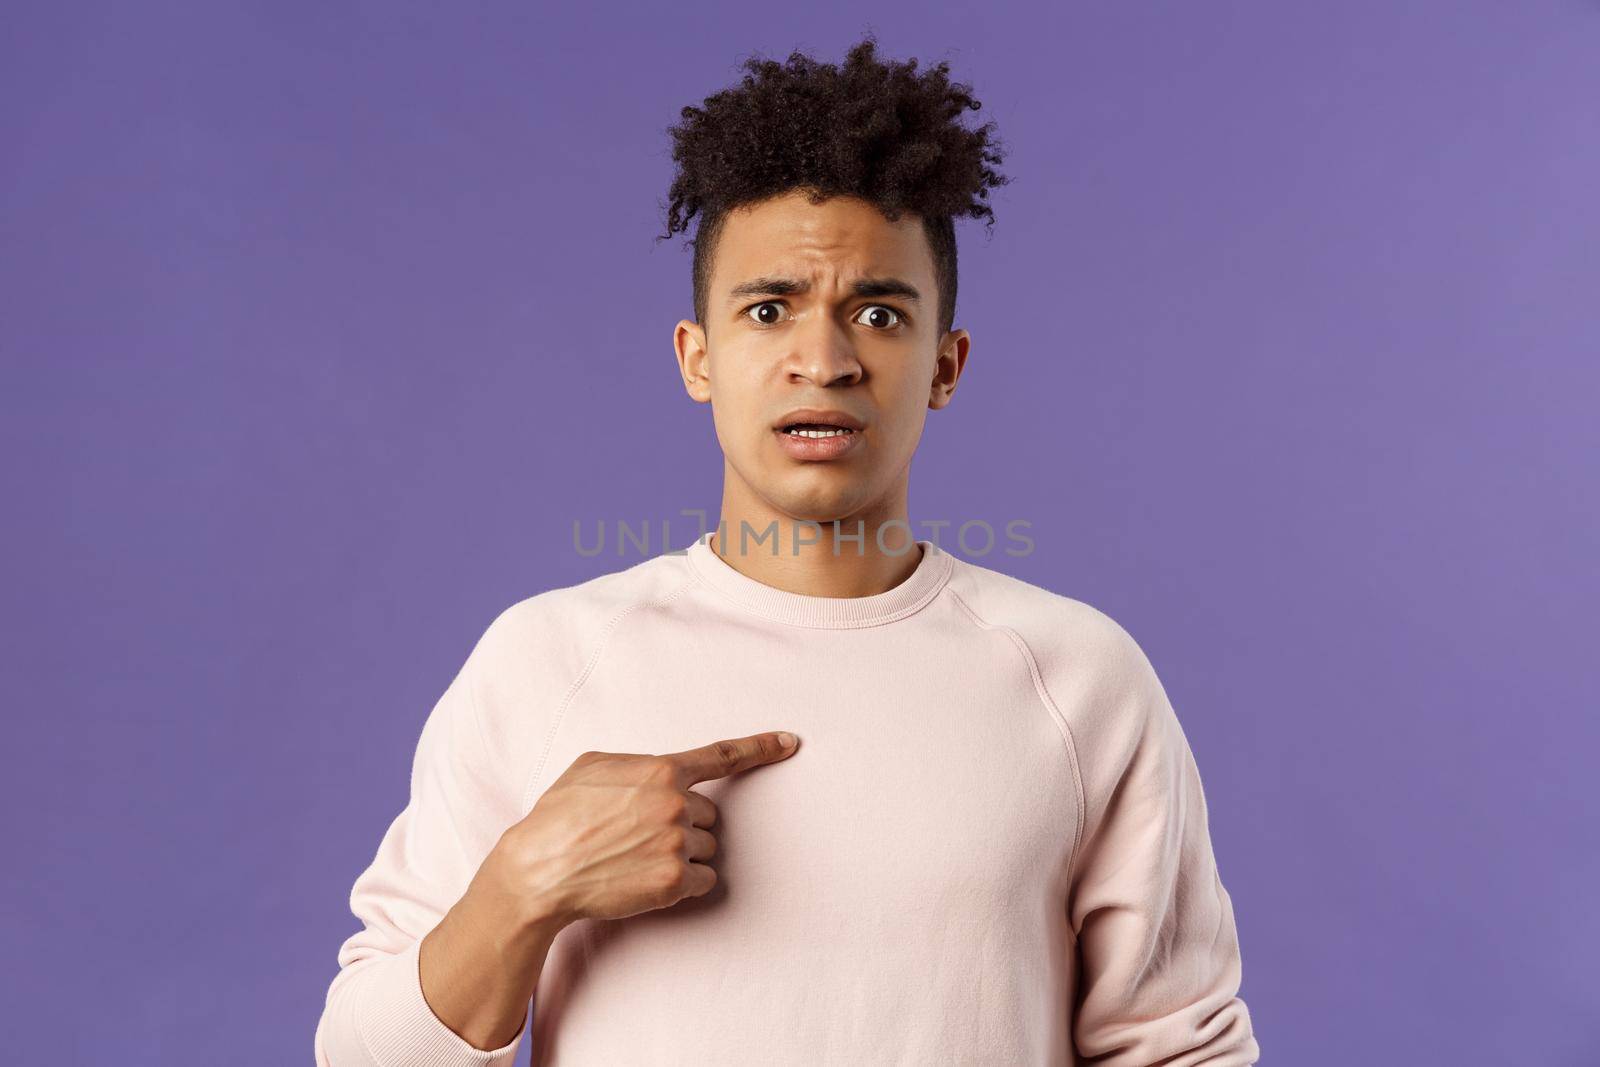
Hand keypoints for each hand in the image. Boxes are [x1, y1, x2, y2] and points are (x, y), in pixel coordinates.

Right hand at [480, 731, 800, 930]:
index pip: (721, 756)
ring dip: (683, 853)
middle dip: (682, 823)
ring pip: (707, 847)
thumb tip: (661, 771)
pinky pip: (705, 879)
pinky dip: (685, 882)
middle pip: (707, 814)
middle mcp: (676, 803)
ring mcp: (678, 843)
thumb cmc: (559, 816)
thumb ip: (638, 763)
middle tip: (638, 834)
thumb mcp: (592, 766)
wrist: (539, 870)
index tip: (791, 743)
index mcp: (660, 770)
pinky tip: (648, 878)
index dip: (761, 748)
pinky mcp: (675, 880)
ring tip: (636, 857)